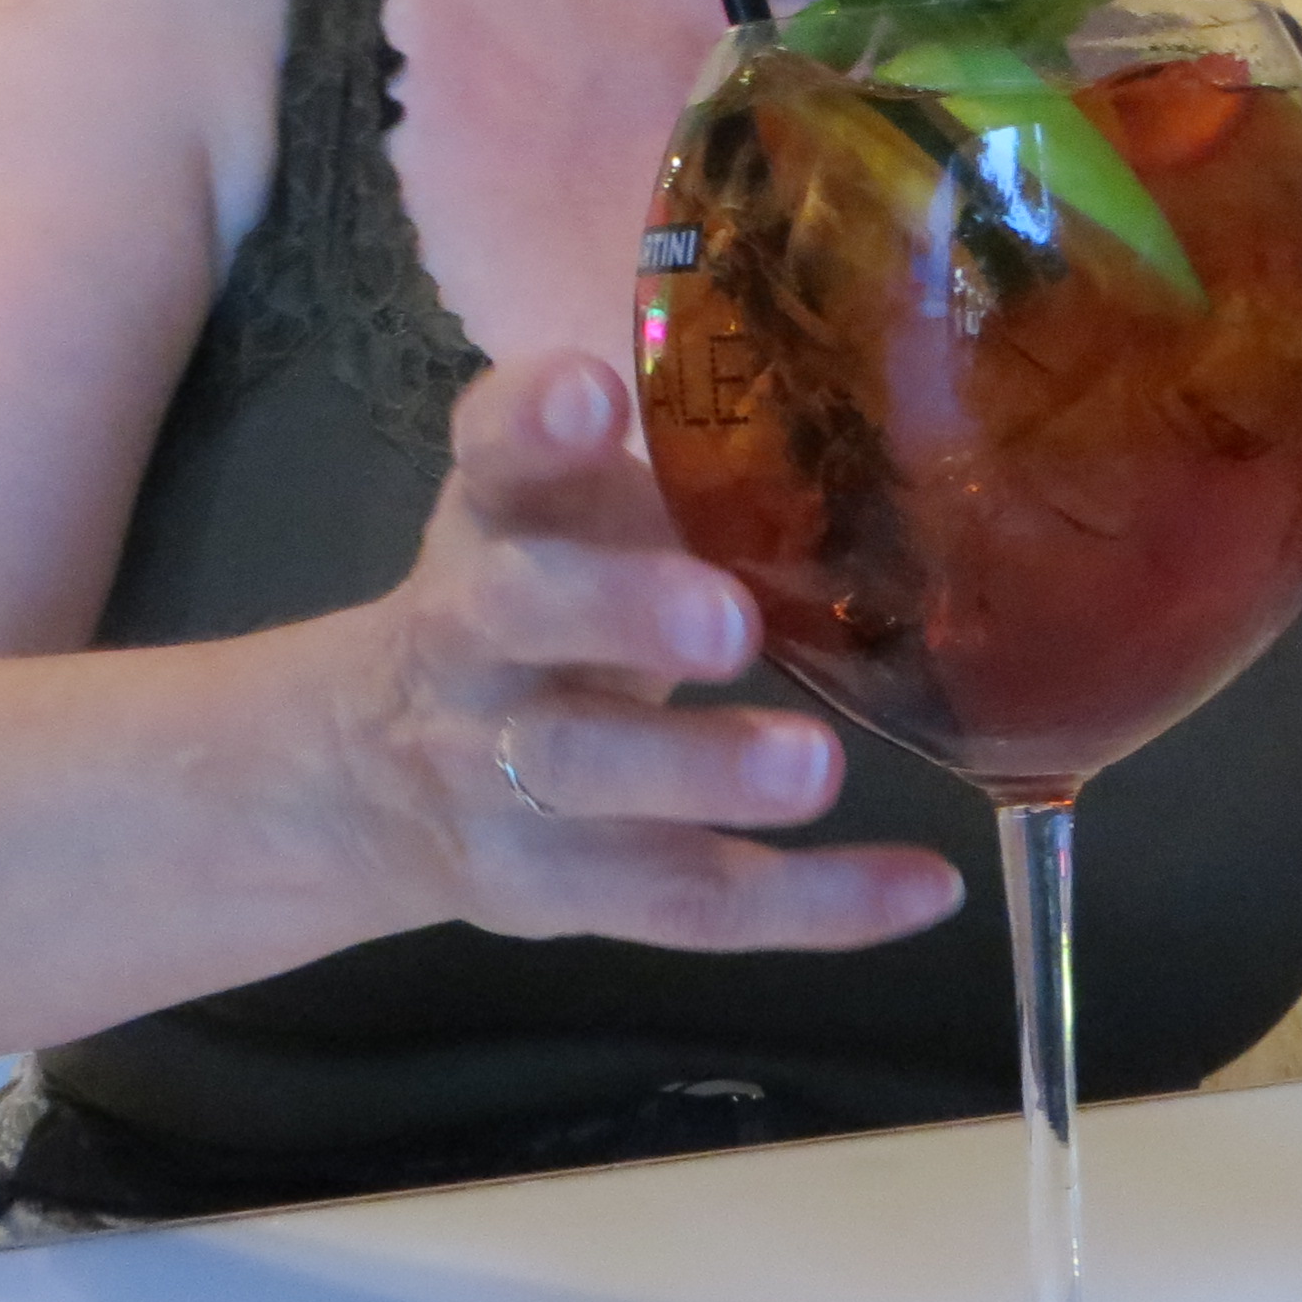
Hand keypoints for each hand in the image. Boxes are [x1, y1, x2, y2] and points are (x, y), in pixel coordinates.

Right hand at [326, 353, 967, 956]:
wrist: (374, 772)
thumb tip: (872, 438)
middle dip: (621, 613)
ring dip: (702, 770)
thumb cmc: (528, 604)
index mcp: (493, 517)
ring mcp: (499, 772)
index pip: (493, 451)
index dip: (533, 419)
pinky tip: (927, 888)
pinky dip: (815, 904)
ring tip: (816, 765)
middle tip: (729, 620)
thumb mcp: (559, 518)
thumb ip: (665, 476)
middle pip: (519, 614)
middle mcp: (472, 635)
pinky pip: (688, 898)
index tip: (592, 397)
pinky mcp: (558, 886)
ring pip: (587, 775)